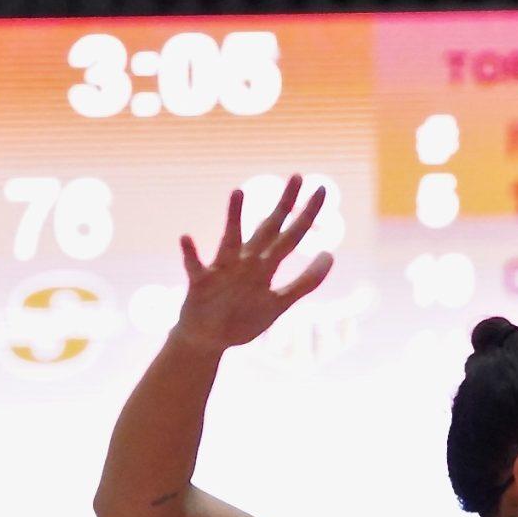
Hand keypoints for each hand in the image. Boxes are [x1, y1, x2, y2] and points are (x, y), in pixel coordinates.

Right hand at [172, 175, 333, 351]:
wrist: (208, 340)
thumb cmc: (242, 318)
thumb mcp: (281, 303)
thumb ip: (305, 282)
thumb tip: (331, 255)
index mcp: (265, 265)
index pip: (292, 235)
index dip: (308, 215)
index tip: (323, 189)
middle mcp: (245, 261)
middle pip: (269, 228)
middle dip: (285, 204)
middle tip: (298, 176)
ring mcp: (223, 270)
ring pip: (230, 240)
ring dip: (234, 218)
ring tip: (238, 193)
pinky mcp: (200, 284)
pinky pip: (194, 267)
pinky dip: (190, 254)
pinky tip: (186, 238)